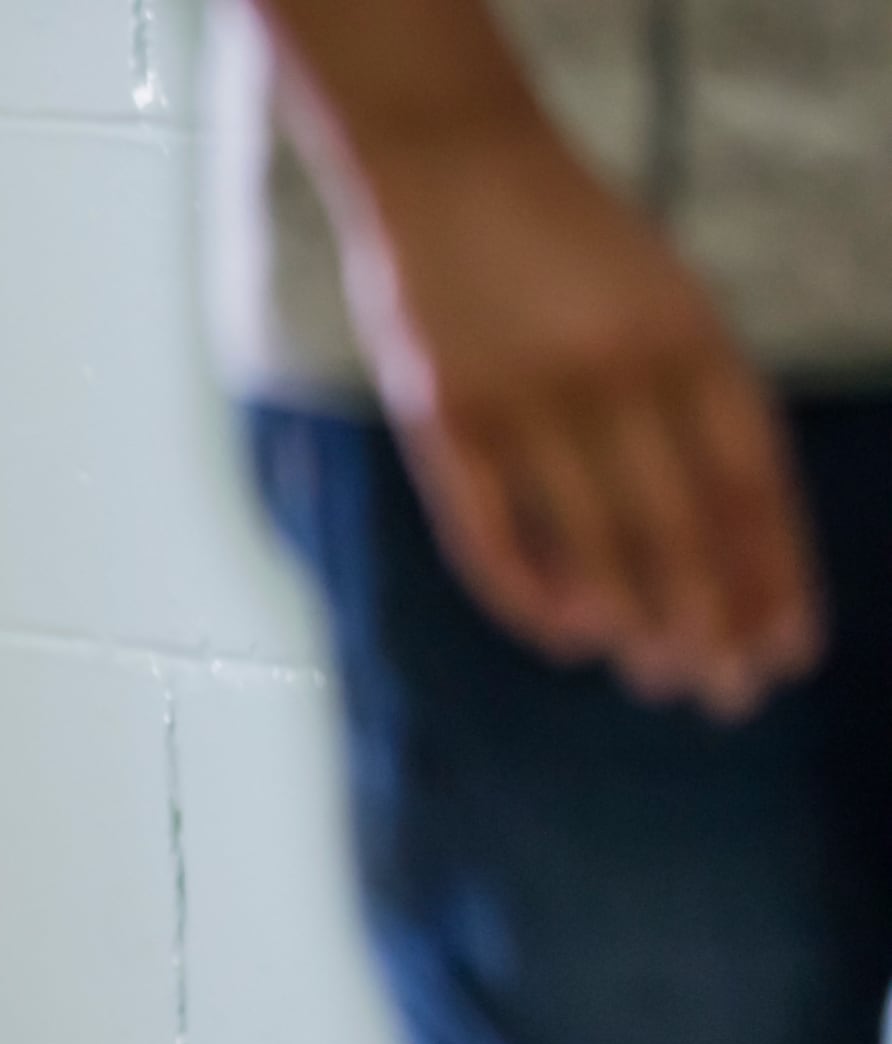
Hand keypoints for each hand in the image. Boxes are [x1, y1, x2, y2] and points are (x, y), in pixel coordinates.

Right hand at [325, 115, 819, 713]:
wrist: (451, 160)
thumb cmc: (569, 244)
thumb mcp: (662, 302)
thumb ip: (690, 404)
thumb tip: (719, 544)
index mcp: (686, 336)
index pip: (749, 480)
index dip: (775, 572)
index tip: (790, 648)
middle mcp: (614, 370)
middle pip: (678, 526)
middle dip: (709, 620)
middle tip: (726, 695)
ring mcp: (523, 396)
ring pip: (591, 541)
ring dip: (632, 621)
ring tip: (657, 677)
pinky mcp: (442, 417)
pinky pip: (490, 532)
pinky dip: (530, 593)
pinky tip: (567, 637)